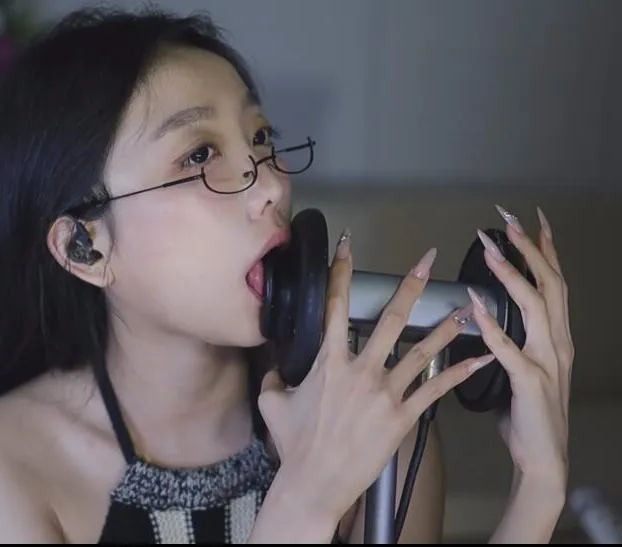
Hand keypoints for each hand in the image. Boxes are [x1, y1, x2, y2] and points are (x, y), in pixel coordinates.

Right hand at [258, 229, 496, 522]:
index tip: (347, 245)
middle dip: (410, 287)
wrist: (315, 482)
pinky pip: (435, 391)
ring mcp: (385, 393)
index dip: (340, 271)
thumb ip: (275, 375)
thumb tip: (276, 362)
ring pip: (421, 351)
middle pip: (390, 319)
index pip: (335, 306)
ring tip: (467, 308)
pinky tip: (480, 360)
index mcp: (328, 362)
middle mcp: (360, 371)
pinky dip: (459, 374)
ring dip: (445, 327)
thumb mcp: (273, 403)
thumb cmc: (295, 445)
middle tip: (427, 262)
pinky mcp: (403, 417)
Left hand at [468, 205, 571, 489]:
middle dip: (530, 249)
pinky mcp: (530, 382)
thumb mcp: (523, 368)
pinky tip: (476, 307)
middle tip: (510, 220)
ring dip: (512, 276)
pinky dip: (493, 327)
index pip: (553, 284)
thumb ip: (510, 341)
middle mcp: (556, 344)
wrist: (543, 459)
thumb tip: (483, 317)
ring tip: (492, 251)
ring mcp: (546, 362)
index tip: (533, 221)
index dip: (545, 251)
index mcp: (554, 338)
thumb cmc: (527, 414)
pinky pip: (510, 350)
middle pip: (549, 285)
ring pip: (535, 308)